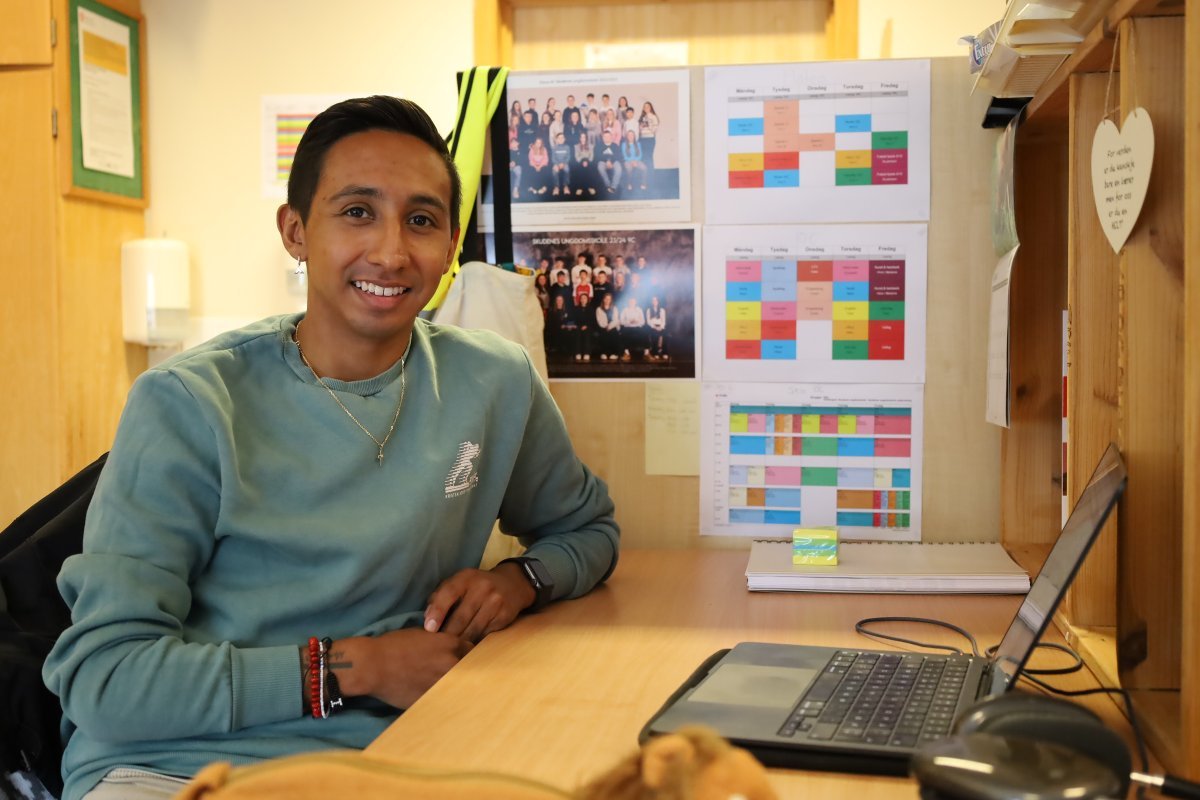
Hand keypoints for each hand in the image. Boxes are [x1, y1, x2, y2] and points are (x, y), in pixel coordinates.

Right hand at [330, 630, 472, 709]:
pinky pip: (445, 700)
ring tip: (455, 690)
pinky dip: (444, 700)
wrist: (373, 665)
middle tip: (461, 676)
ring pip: (460, 687)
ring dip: (457, 687)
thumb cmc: (394, 645)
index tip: (465, 660)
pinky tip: (441, 700)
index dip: (468, 656)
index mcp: (451, 644)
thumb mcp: (423, 635)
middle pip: (471, 670)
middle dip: (466, 672)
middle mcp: (452, 663)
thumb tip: (452, 651)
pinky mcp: (433, 699)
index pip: (473, 651)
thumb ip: (442, 643)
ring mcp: (444, 683)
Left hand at [423, 564, 535, 641]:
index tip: (429, 628)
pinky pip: (485, 635)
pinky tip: (466, 647)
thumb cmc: (476, 585)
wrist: (511, 584)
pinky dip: (474, 642)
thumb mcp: (459, 581)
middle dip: (447, 634)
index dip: (437, 611)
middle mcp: (482, 588)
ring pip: (472, 629)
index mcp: (466, 577)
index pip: (449, 593)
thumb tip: (427, 619)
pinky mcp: (504, 616)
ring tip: (449, 649)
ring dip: (459, 641)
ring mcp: (495, 603)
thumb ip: (441, 596)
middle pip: (460, 617)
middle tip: (436, 645)